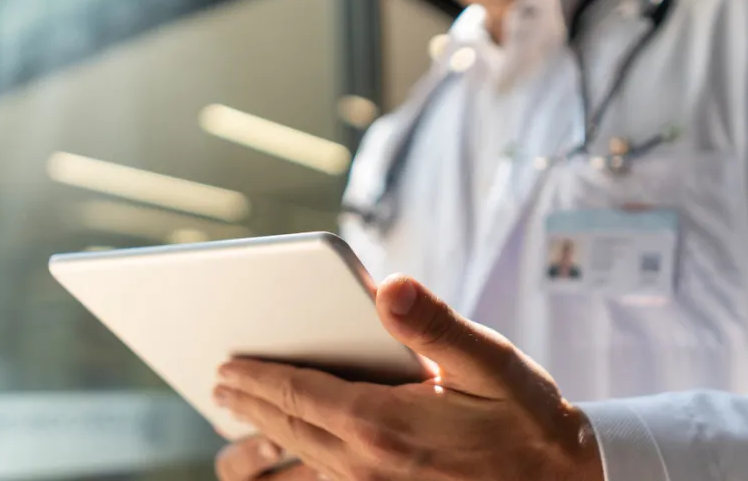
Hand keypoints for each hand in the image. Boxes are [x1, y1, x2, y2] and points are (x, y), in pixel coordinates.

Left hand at [213, 275, 603, 480]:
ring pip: (294, 476)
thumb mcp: (491, 364)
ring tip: (237, 440)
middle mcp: (367, 467)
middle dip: (248, 408)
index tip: (225, 366)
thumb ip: (435, 325)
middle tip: (220, 388)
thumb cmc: (527, 419)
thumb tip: (388, 286)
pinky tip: (289, 469)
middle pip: (287, 432)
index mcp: (384, 424)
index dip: (257, 378)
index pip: (298, 395)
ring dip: (259, 454)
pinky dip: (294, 478)